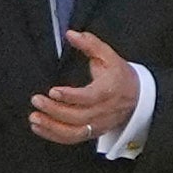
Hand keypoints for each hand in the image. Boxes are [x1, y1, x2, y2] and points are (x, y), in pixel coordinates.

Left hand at [28, 30, 138, 145]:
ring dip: (52, 127)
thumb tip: (71, 34)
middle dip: (54, 110)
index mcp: (108, 91)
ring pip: (74, 132)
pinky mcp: (93, 132)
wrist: (138, 96)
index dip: (70, 96)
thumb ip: (89, 43)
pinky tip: (39, 127)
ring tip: (34, 118)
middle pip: (78, 116)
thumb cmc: (120, 75)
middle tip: (36, 100)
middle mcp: (103, 111)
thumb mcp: (108, 55)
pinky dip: (54, 136)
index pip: (89, 97)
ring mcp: (98, 124)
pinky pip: (73, 138)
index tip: (53, 90)